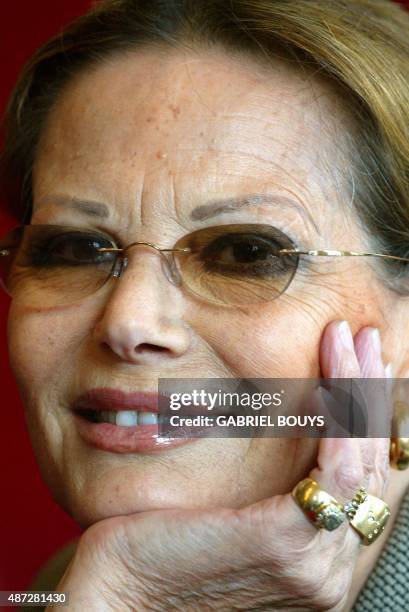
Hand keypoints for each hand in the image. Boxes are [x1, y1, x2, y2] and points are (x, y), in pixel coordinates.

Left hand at [48, 321, 390, 611]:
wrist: (118, 595)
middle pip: (376, 467)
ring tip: (346, 339)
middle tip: (365, 341)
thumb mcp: (232, 514)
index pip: (368, 483)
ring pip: (363, 461)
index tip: (363, 370)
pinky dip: (341, 417)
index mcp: (321, 562)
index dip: (373, 422)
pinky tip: (331, 380)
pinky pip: (336, 468)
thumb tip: (295, 429)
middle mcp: (331, 569)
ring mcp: (315, 562)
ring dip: (359, 390)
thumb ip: (275, 491)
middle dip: (373, 394)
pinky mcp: (286, 543)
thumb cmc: (165, 549)